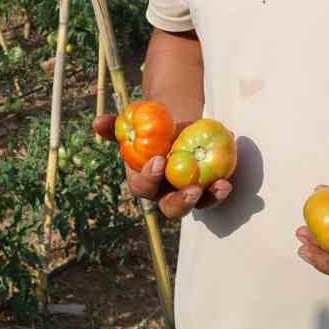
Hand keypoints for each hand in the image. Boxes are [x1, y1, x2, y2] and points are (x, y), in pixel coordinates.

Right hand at [91, 113, 232, 218]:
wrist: (173, 121)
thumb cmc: (148, 125)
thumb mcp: (132, 123)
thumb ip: (115, 126)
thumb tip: (98, 123)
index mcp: (144, 182)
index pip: (143, 188)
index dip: (149, 179)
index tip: (158, 161)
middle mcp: (166, 192)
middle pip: (172, 207)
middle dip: (182, 202)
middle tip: (192, 189)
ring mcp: (190, 191)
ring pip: (199, 204)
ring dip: (210, 198)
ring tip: (221, 186)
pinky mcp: (209, 184)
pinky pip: (216, 189)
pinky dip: (223, 184)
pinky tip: (229, 174)